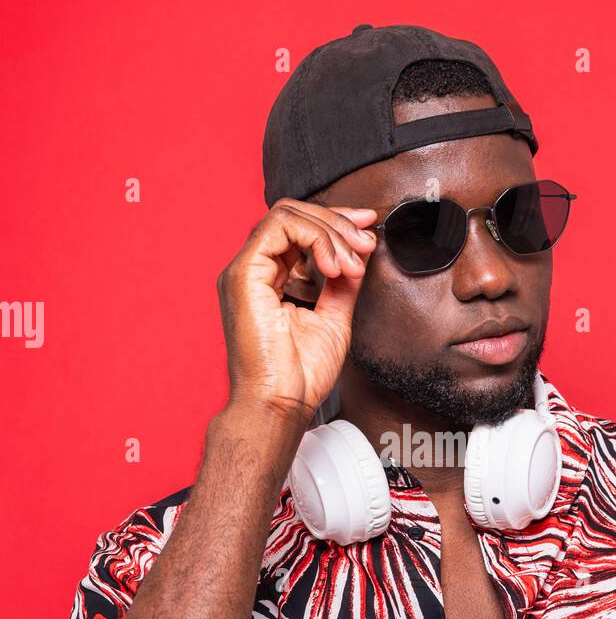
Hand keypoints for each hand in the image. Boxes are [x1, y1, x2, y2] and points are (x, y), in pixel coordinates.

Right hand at [216, 198, 377, 423]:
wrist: (281, 404)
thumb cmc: (300, 374)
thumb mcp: (333, 317)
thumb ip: (343, 283)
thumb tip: (360, 250)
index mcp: (268, 279)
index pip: (298, 228)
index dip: (335, 221)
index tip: (369, 229)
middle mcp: (253, 270)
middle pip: (293, 214)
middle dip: (338, 222)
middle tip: (367, 244)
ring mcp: (245, 270)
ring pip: (287, 214)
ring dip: (331, 232)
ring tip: (352, 265)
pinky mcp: (243, 274)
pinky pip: (280, 227)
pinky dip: (316, 238)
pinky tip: (334, 267)